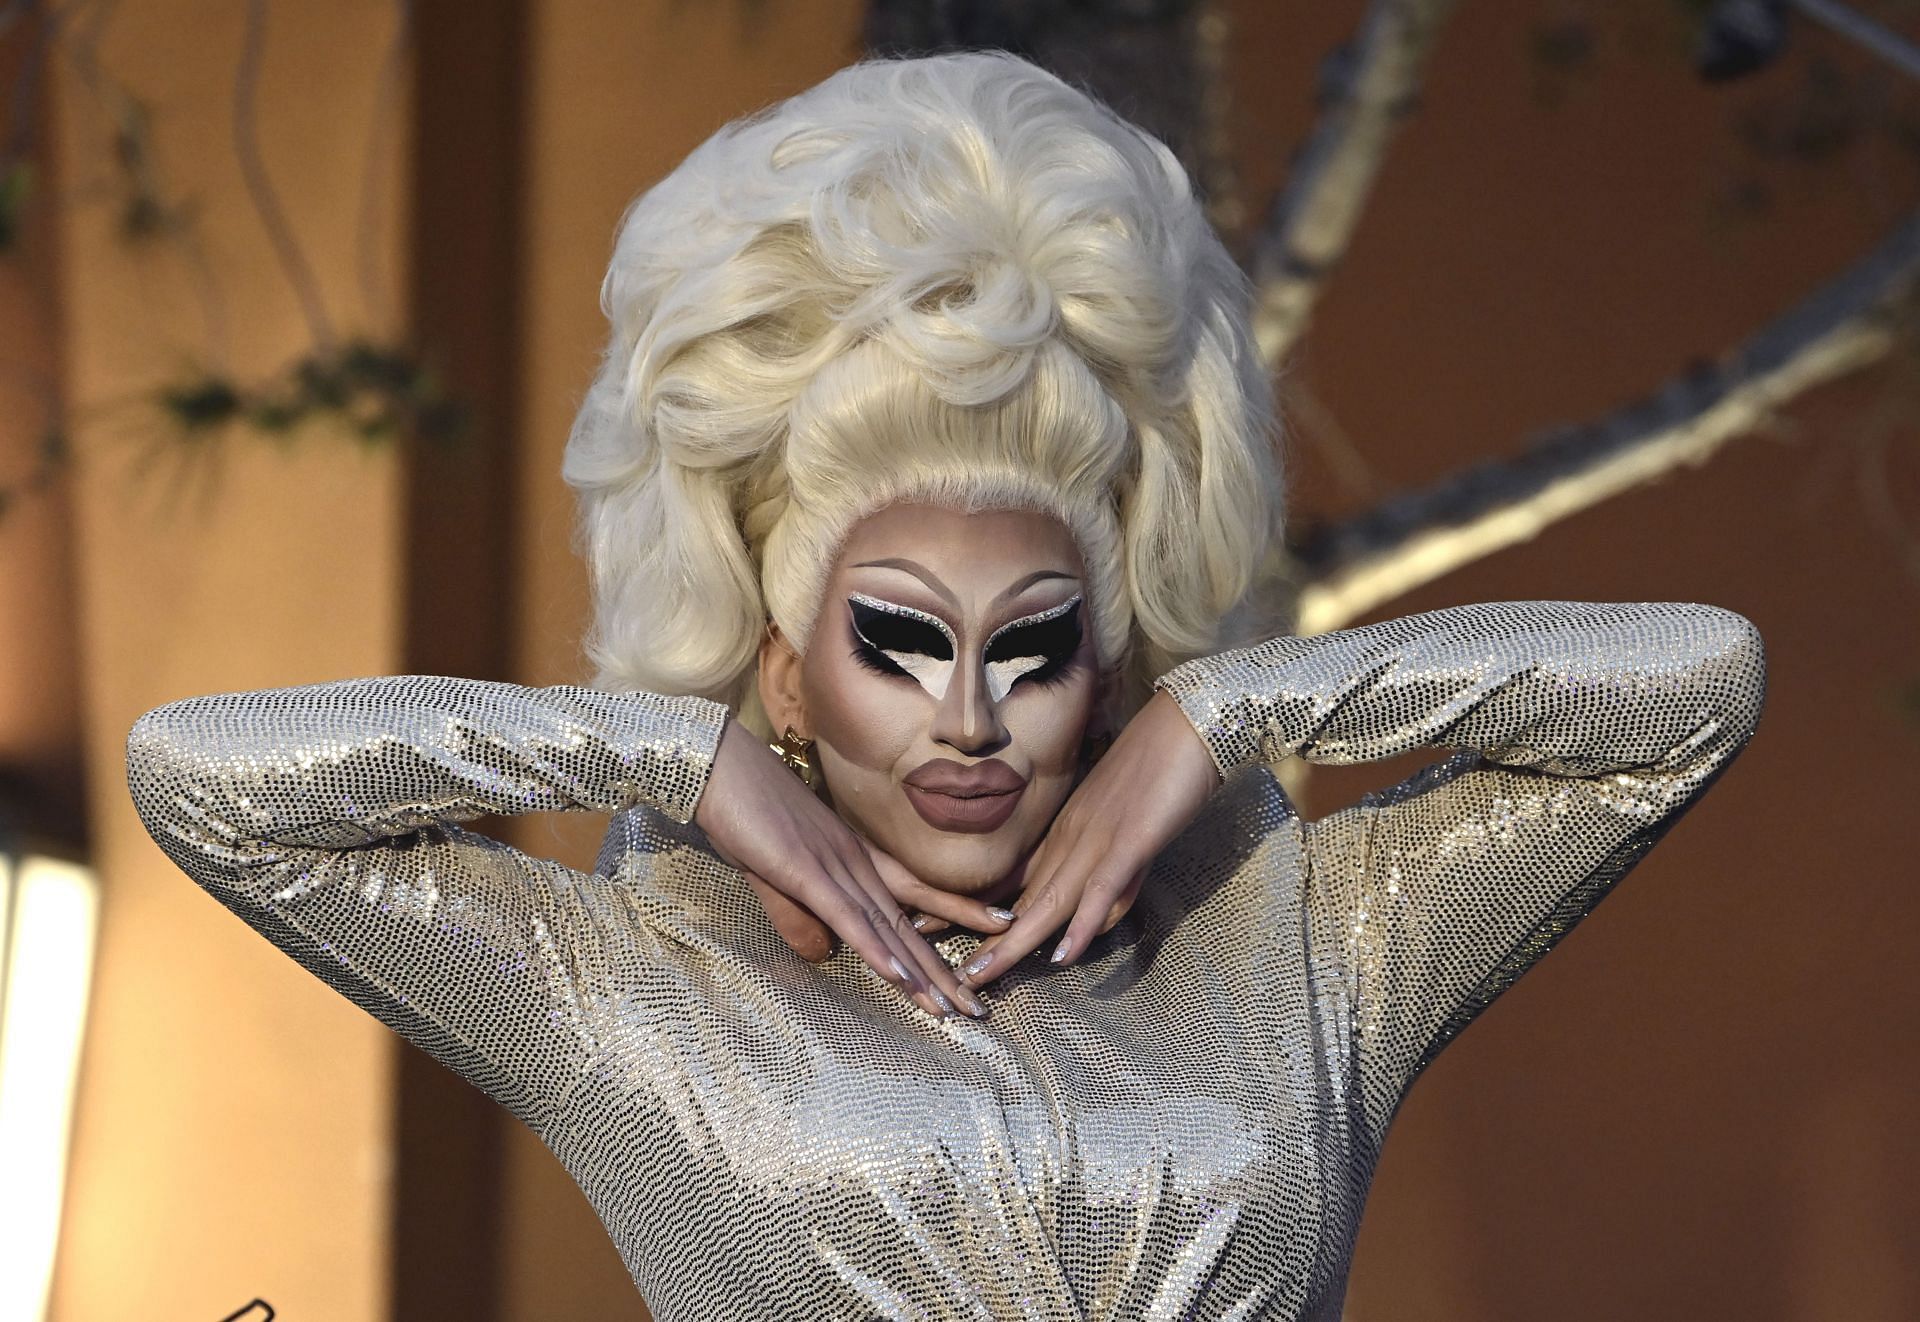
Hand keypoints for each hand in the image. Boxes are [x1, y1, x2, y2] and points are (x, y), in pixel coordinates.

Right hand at [693, 717, 993, 1017]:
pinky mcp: (806, 872)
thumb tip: (823, 954)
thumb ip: (801, 916)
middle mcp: (856, 862)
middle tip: (976, 1008)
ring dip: (918, 972)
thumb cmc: (746, 811)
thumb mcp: (778, 872)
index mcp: (854, 857)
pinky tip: (899, 975)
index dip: (955, 917)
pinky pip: (848, 917)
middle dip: (942, 970)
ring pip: (887, 927)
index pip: (916, 893)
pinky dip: (875, 949)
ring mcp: (835, 866)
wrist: (720, 766)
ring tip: (949, 1008)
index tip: (993, 937)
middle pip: (910, 922)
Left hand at [954, 689, 1220, 988]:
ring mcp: (1098, 839)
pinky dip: (1081, 925)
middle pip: (1024, 900)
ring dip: (1014, 944)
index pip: (1019, 882)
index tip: (940, 930)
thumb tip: (1099, 913)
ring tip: (981, 976)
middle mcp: (1073, 838)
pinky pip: (1101, 887)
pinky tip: (1062, 956)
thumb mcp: (1128, 828)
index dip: (981, 914)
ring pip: (1049, 900)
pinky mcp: (1131, 840)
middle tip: (953, 976)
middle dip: (987, 941)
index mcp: (1068, 833)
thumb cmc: (1162, 768)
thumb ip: (1112, 869)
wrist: (1188, 723)